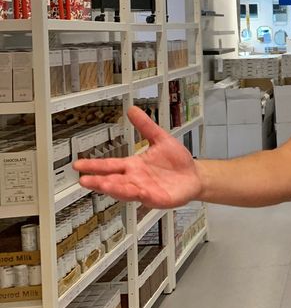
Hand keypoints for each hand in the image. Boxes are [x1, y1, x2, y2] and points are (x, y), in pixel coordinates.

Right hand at [74, 107, 201, 207]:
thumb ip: (146, 126)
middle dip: (98, 181)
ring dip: (114, 188)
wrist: (195, 175)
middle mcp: (135, 179)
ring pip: (125, 191)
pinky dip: (138, 194)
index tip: (78, 165)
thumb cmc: (177, 161)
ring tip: (102, 184)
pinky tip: (133, 190)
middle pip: (113, 181)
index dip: (94, 166)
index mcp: (133, 166)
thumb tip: (132, 109)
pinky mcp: (157, 198)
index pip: (110, 166)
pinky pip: (145, 197)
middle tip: (84, 180)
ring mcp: (144, 190)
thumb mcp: (160, 139)